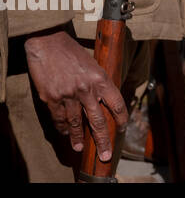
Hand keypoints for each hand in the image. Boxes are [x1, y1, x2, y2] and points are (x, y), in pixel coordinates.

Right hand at [24, 30, 126, 160]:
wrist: (48, 42)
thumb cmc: (72, 51)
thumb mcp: (94, 64)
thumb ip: (99, 82)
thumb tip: (103, 100)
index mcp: (101, 79)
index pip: (117, 104)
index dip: (121, 119)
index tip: (123, 129)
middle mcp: (86, 90)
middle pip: (98, 121)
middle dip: (102, 140)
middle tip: (104, 155)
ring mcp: (68, 95)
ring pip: (76, 123)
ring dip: (78, 138)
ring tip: (79, 148)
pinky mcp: (52, 98)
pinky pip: (58, 118)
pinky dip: (62, 127)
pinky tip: (65, 133)